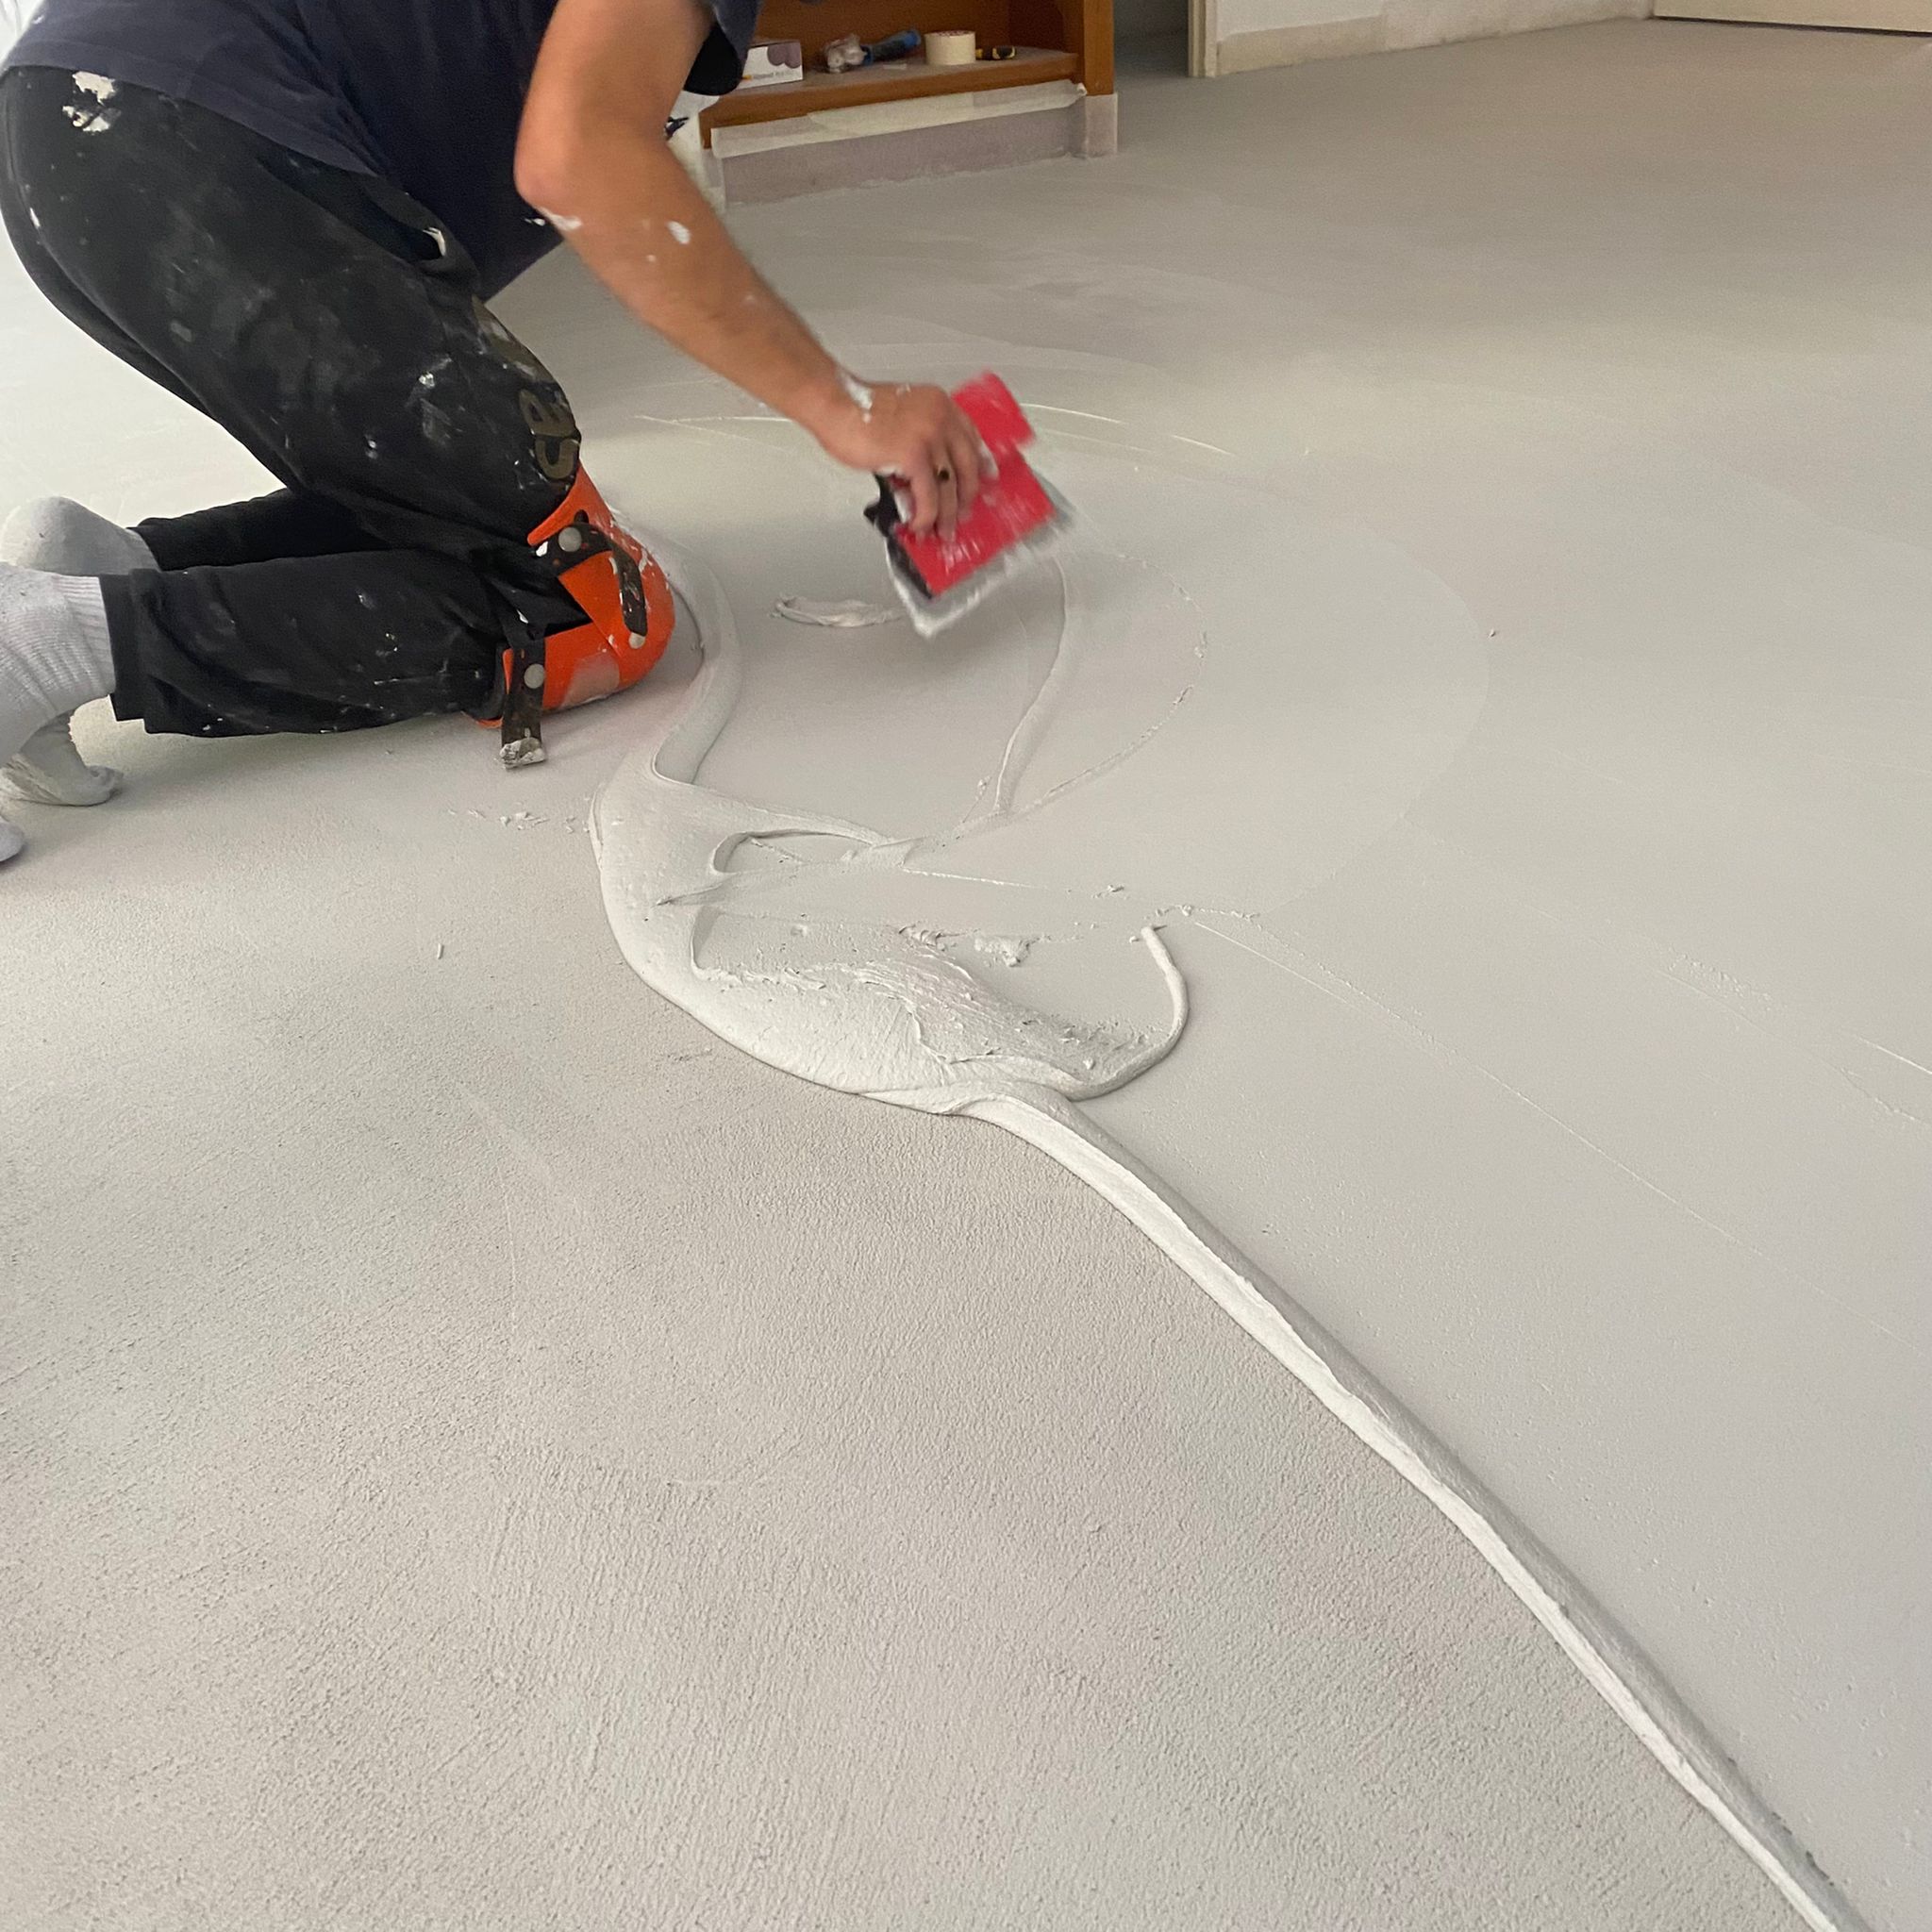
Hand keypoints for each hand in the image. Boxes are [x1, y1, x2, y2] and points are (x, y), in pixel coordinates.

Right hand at [810, 379, 983, 538]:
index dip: (981, 461)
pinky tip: (919, 525)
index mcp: (939, 404)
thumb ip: (919, 438)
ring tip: (942, 532)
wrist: (835, 405)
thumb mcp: (901, 415)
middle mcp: (940, 418)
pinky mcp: (914, 457)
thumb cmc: (856, 410)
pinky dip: (926, 516)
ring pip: (950, 486)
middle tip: (963, 515)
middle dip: (967, 496)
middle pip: (968, 464)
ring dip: (947, 515)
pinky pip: (929, 496)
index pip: (971, 436)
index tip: (987, 478)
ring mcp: (929, 437)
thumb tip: (924, 475)